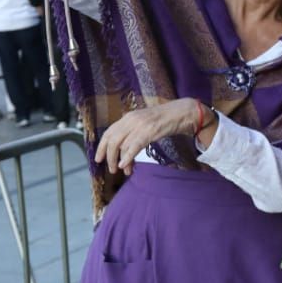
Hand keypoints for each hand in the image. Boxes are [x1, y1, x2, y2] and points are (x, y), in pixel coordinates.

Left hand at [93, 97, 209, 175]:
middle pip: (112, 139)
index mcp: (128, 117)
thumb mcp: (144, 123)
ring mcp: (140, 124)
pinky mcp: (149, 131)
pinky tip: (125, 165)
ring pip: (121, 144)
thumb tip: (123, 150)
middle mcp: (131, 119)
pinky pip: (133, 146)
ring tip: (123, 170)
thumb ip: (133, 132)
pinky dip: (127, 157)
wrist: (183, 112)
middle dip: (109, 156)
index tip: (98, 159)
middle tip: (111, 169)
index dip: (101, 147)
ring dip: (119, 160)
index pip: (108, 132)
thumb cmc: (165, 120)